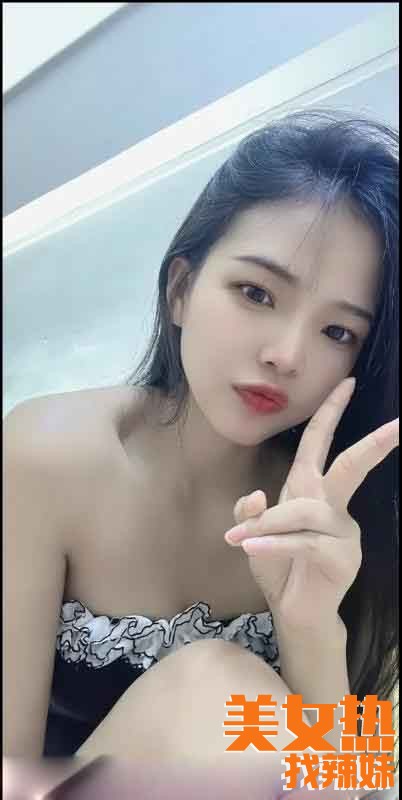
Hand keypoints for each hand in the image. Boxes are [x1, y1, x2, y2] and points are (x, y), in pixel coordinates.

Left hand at [224, 378, 398, 629]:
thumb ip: (248, 512)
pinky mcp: (341, 557)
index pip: (321, 443)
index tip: (347, 382)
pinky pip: (304, 542)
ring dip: (270, 522)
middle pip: (351, 466)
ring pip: (306, 510)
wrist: (293, 611)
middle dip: (374, 444)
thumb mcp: (253, 534)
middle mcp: (331, 505)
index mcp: (310, 489)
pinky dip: (273, 543)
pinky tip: (250, 547)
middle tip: (399, 425)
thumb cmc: (277, 566)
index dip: (331, 412)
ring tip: (241, 537)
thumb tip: (255, 495)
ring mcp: (342, 531)